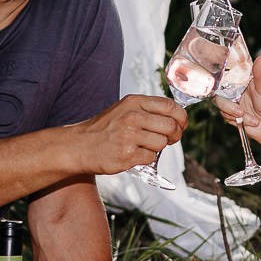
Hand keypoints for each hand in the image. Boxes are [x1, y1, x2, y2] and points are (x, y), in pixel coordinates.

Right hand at [71, 94, 185, 174]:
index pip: (170, 106)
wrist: (78, 146)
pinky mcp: (127, 155)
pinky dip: (145, 158)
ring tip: (142, 146)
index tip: (181, 124)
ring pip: (162, 143)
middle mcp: (132, 116)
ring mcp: (129, 136)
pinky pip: (151, 157)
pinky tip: (133, 154)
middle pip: (171, 126)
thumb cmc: (104, 129)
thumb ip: (147, 110)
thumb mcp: (124, 109)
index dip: (181, 117)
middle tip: (168, 140)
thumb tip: (176, 118)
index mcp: (134, 102)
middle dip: (174, 135)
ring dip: (156, 148)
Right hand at [217, 56, 260, 149]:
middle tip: (238, 109)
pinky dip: (236, 119)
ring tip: (245, 116)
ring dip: (232, 112)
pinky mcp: (232, 114)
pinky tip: (249, 121)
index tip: (220, 79)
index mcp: (244, 80)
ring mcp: (234, 102)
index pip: (229, 73)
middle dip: (226, 102)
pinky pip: (225, 115)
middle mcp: (237, 89)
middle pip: (219, 89)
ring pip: (221, 103)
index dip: (222, 75)